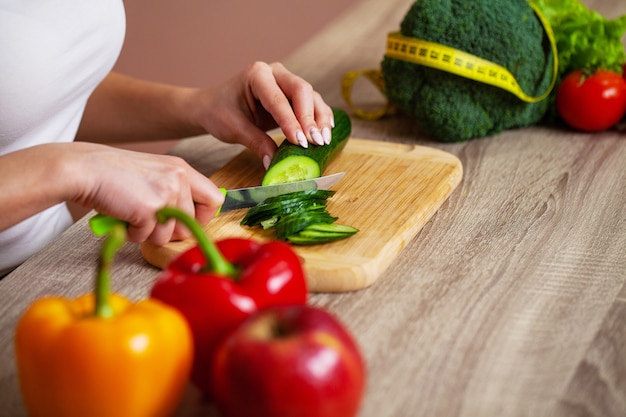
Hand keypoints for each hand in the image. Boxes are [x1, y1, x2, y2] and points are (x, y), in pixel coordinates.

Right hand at [66, 143, 223, 243]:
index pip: (214, 198)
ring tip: (130, 214)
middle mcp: (178, 179)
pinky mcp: (148, 210)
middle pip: (190, 224)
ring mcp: (165, 194)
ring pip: (167, 235)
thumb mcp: (153, 174)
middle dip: (170, 232)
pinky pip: (145, 237)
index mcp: (181, 169)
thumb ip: (173, 191)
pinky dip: (131, 233)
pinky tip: (121, 216)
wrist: (83, 169)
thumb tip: (188, 222)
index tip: (188, 223)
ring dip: (147, 233)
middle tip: (149, 222)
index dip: (203, 217)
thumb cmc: (112, 174)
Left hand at [193, 62, 333, 168]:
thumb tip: (273, 163)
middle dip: (310, 118)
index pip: (278, 99)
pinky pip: (311, 104)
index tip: (301, 142)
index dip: (291, 121)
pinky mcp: (292, 95)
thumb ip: (256, 143)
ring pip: (311, 96)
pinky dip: (319, 118)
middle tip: (316, 141)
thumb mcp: (234, 129)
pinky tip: (326, 132)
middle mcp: (275, 73)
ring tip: (323, 141)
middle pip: (301, 90)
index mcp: (257, 75)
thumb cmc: (219, 112)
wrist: (213, 105)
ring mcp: (286, 82)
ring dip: (319, 119)